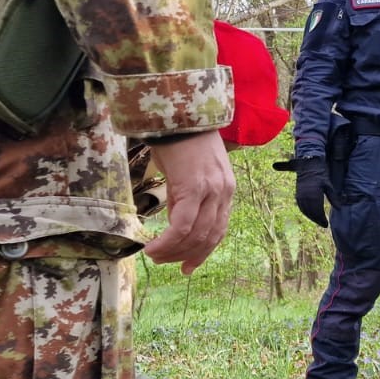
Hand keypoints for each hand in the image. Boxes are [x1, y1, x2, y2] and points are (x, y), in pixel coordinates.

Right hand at [144, 130, 234, 275]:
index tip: (188, 266)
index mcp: (226, 188)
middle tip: (165, 262)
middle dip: (186, 255)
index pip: (219, 229)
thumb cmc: (180, 139)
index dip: (203, 251)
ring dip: (174, 251)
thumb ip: (189, 197)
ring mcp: (211, 190)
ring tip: (155, 256)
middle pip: (208, 236)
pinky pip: (182, 225)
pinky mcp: (194, 187)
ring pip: (195, 235)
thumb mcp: (191, 172)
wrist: (177, 112)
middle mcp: (224, 192)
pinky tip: (153, 248)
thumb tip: (175, 222)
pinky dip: (167, 242)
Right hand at [294, 157, 328, 226]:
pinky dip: (306, 213)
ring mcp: (301, 196)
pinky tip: (311, 215)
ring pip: (305, 211)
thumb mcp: (329, 186)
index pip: (318, 211)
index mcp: (315, 194)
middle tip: (324, 224)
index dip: (322, 219)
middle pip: (311, 213)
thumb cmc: (321, 176)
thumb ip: (334, 198)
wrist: (309, 167)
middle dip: (317, 220)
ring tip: (318, 221)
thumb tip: (340, 208)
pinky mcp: (297, 195)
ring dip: (311, 217)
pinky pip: (301, 207)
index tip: (326, 224)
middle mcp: (306, 196)